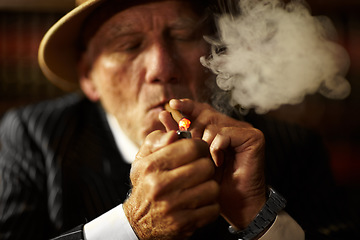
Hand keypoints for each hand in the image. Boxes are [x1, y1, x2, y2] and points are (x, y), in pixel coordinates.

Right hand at [123, 130, 219, 239]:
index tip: (199, 150)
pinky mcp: (184, 224)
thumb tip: (175, 133)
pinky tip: (198, 202)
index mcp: (152, 166)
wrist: (137, 222)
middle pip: (206, 167)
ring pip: (212, 187)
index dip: (200, 146)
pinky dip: (210, 205)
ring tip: (199, 186)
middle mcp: (161, 186)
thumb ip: (156, 140)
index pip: (191, 148)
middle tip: (199, 169)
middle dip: (206, 166)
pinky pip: (213, 208)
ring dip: (209, 186)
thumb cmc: (144, 185)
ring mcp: (173, 207)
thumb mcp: (142, 159)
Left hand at [161, 99, 266, 229]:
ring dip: (205, 145)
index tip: (173, 104)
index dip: (187, 106)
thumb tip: (163, 115)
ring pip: (213, 125)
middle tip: (189, 145)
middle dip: (192, 129)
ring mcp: (244, 130)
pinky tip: (218, 162)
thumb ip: (178, 137)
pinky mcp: (254, 137)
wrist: (236, 205)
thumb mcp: (190, 158)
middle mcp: (231, 126)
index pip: (200, 110)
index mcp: (217, 129)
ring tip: (208, 162)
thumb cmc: (213, 185)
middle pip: (206, 114)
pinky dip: (217, 148)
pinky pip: (225, 134)